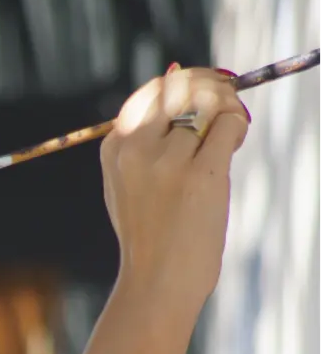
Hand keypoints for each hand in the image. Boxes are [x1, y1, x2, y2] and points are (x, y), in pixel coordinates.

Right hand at [101, 65, 250, 311]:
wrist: (157, 281)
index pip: (153, 92)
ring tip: (228, 136)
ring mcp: (168, 161)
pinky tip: (235, 142)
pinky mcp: (200, 174)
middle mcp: (136, 148)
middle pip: (181, 87)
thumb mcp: (128, 182)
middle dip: (211, 86)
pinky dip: (237, 126)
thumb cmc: (150, 235)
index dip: (185, 83)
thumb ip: (146, 135)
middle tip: (226, 101)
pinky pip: (228, 125)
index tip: (204, 93)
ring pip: (209, 106)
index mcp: (115, 148)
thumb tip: (175, 72)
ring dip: (227, 113)